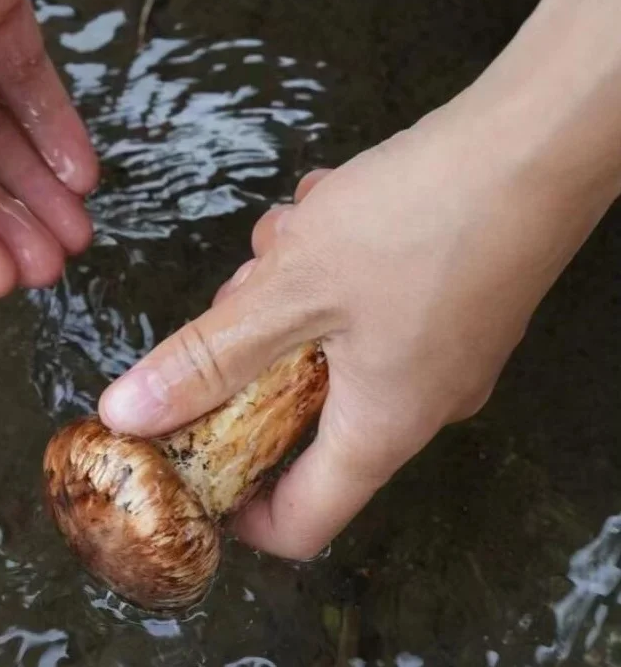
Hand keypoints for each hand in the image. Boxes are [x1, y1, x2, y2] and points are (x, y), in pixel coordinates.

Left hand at [99, 94, 600, 558]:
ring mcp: (447, 347)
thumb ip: (208, 357)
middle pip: (306, 414)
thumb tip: (128, 414)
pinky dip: (338, 260)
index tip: (185, 455)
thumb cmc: (417, 223)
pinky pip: (373, 301)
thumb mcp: (289, 290)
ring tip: (296, 227)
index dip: (234, 508)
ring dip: (294, 286)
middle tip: (246, 287)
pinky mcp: (457, 295)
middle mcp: (422, 403)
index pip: (300, 523)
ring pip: (334, 340)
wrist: (539, 143)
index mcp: (381, 428)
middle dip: (256, 351)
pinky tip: (334, 202)